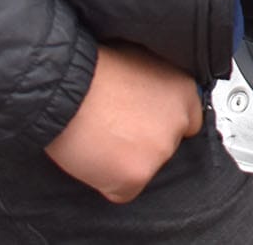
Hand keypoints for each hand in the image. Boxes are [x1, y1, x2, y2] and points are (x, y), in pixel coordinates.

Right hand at [44, 41, 203, 203]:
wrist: (64, 88)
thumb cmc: (93, 70)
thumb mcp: (139, 62)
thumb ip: (157, 85)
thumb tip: (155, 98)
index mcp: (184, 91)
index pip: (187, 122)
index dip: (160, 125)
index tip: (143, 125)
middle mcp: (178, 121)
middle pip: (165, 146)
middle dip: (143, 144)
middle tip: (114, 130)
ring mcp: (160, 151)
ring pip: (145, 169)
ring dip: (125, 162)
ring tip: (99, 139)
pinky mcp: (137, 175)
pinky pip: (123, 190)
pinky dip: (108, 182)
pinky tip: (93, 156)